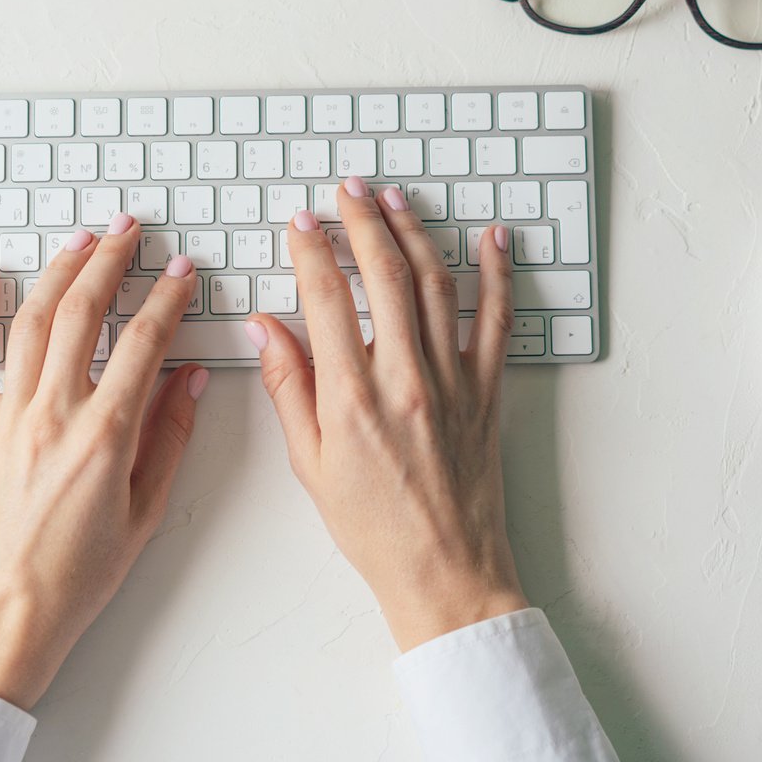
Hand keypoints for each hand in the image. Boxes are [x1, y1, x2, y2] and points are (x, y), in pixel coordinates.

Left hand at [0, 215, 204, 709]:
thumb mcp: (145, 512)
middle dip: (111, 262)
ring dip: (58, 271)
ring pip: (31, 322)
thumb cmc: (78, 577)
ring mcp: (7, 418)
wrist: (6, 615)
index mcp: (104, 437)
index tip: (181, 272)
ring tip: (81, 239)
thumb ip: (169, 439)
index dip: (166, 299)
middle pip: (83, 314)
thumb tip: (190, 380)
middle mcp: (53, 416)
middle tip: (132, 231)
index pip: (143, 344)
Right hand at [247, 177, 527, 651]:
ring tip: (395, 200)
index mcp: (352, 397)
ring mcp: (453, 380)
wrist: (446, 571)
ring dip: (414, 233)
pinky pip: (496, 319)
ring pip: (436, 284)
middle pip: (384, 275)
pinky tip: (493, 240)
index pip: (327, 297)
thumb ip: (288, 387)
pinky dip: (496, 274)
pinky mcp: (487, 390)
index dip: (311, 250)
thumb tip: (265, 328)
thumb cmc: (374, 528)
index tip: (300, 223)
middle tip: (347, 190)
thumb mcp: (311, 462)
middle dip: (362, 221)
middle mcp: (405, 378)